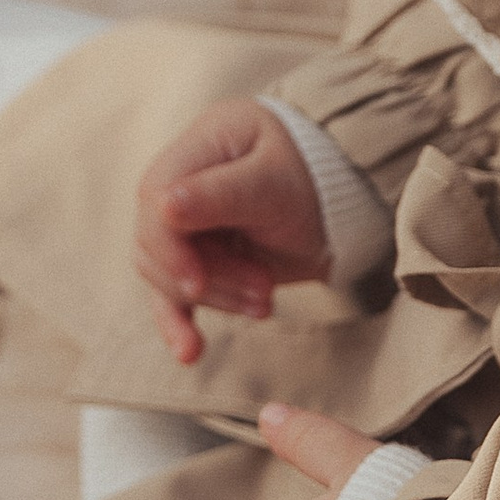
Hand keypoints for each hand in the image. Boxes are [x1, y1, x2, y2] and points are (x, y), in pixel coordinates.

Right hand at [132, 97, 330, 369]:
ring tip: (265, 301)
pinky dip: (180, 324)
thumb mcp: (274, 183)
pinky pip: (174, 295)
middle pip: (157, 243)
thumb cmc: (313, 180)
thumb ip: (219, 194)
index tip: (195, 284)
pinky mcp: (196, 260)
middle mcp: (181, 184)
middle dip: (207, 278)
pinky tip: (189, 352)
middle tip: (262, 290)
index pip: (155, 199)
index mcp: (198, 147)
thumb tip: (160, 206)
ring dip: (216, 297)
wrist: (344, 210)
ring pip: (167, 275)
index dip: (168, 247)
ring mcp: (186, 224)